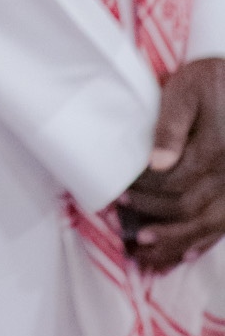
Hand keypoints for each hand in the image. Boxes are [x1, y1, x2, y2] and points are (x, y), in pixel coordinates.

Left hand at [118, 58, 224, 272]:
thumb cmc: (210, 81)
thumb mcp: (186, 90)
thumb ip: (170, 126)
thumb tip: (156, 163)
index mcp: (215, 147)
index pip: (174, 182)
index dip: (145, 192)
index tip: (120, 193)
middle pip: (189, 207)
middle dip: (153, 217)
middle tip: (121, 221)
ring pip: (208, 224)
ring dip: (175, 240)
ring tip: (144, 250)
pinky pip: (224, 224)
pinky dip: (203, 241)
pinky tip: (185, 254)